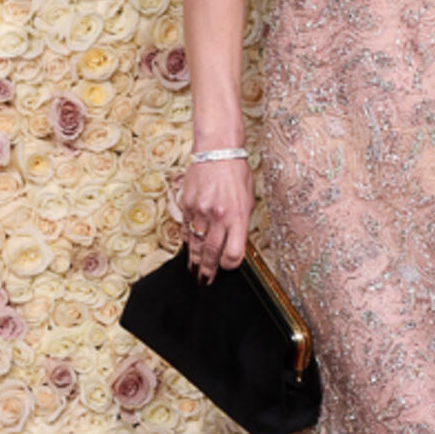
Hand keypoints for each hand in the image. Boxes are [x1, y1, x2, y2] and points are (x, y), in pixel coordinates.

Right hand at [179, 156, 254, 282]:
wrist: (217, 151)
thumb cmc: (237, 174)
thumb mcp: (248, 199)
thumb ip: (241, 223)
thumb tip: (234, 245)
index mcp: (237, 216)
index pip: (234, 253)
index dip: (231, 265)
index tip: (228, 266)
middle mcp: (218, 216)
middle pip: (212, 253)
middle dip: (208, 272)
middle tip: (205, 282)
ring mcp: (200, 212)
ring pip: (196, 245)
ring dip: (195, 262)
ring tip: (195, 273)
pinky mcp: (187, 206)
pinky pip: (186, 230)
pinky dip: (188, 243)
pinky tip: (189, 251)